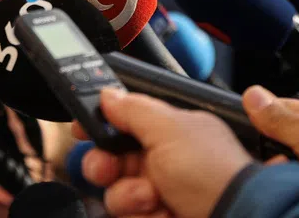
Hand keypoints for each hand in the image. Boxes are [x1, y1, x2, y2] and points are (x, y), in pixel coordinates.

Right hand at [75, 88, 253, 217]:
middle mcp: (163, 162)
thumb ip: (134, 109)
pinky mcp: (158, 217)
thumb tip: (108, 93)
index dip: (99, 126)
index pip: (123, 123)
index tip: (82, 128)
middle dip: (105, 166)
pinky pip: (129, 216)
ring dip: (128, 196)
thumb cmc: (216, 174)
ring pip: (115, 194)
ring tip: (153, 198)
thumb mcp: (170, 129)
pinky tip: (164, 214)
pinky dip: (143, 217)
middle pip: (110, 160)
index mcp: (169, 132)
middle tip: (109, 169)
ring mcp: (161, 194)